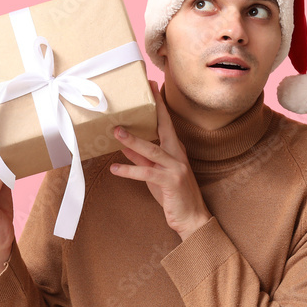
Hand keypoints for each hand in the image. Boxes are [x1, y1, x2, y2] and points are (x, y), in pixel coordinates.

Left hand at [108, 80, 211, 240]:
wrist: (191, 219)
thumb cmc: (173, 197)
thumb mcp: (154, 175)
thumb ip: (141, 160)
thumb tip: (125, 146)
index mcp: (176, 150)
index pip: (166, 124)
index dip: (159, 106)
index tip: (152, 87)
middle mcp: (178, 155)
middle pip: (165, 128)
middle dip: (153, 110)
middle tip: (140, 95)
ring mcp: (176, 168)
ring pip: (152, 150)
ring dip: (133, 141)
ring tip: (116, 132)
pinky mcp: (171, 182)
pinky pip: (147, 173)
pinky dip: (129, 170)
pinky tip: (114, 169)